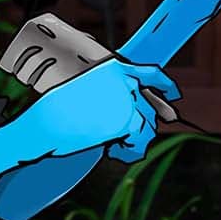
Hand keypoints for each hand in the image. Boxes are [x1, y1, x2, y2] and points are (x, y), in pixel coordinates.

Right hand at [23, 56, 178, 162]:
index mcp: (113, 67)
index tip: (174, 94)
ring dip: (134, 140)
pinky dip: (130, 150)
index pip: (149, 73)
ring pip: (147, 125)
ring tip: (116, 147)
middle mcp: (125, 79)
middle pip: (151, 104)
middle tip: (148, 127)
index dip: (165, 84)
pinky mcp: (127, 120)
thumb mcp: (84, 90)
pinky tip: (115, 152)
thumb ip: (108, 94)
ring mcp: (128, 99)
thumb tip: (124, 111)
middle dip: (153, 118)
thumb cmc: (56, 111)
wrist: (47, 123)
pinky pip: (140, 139)